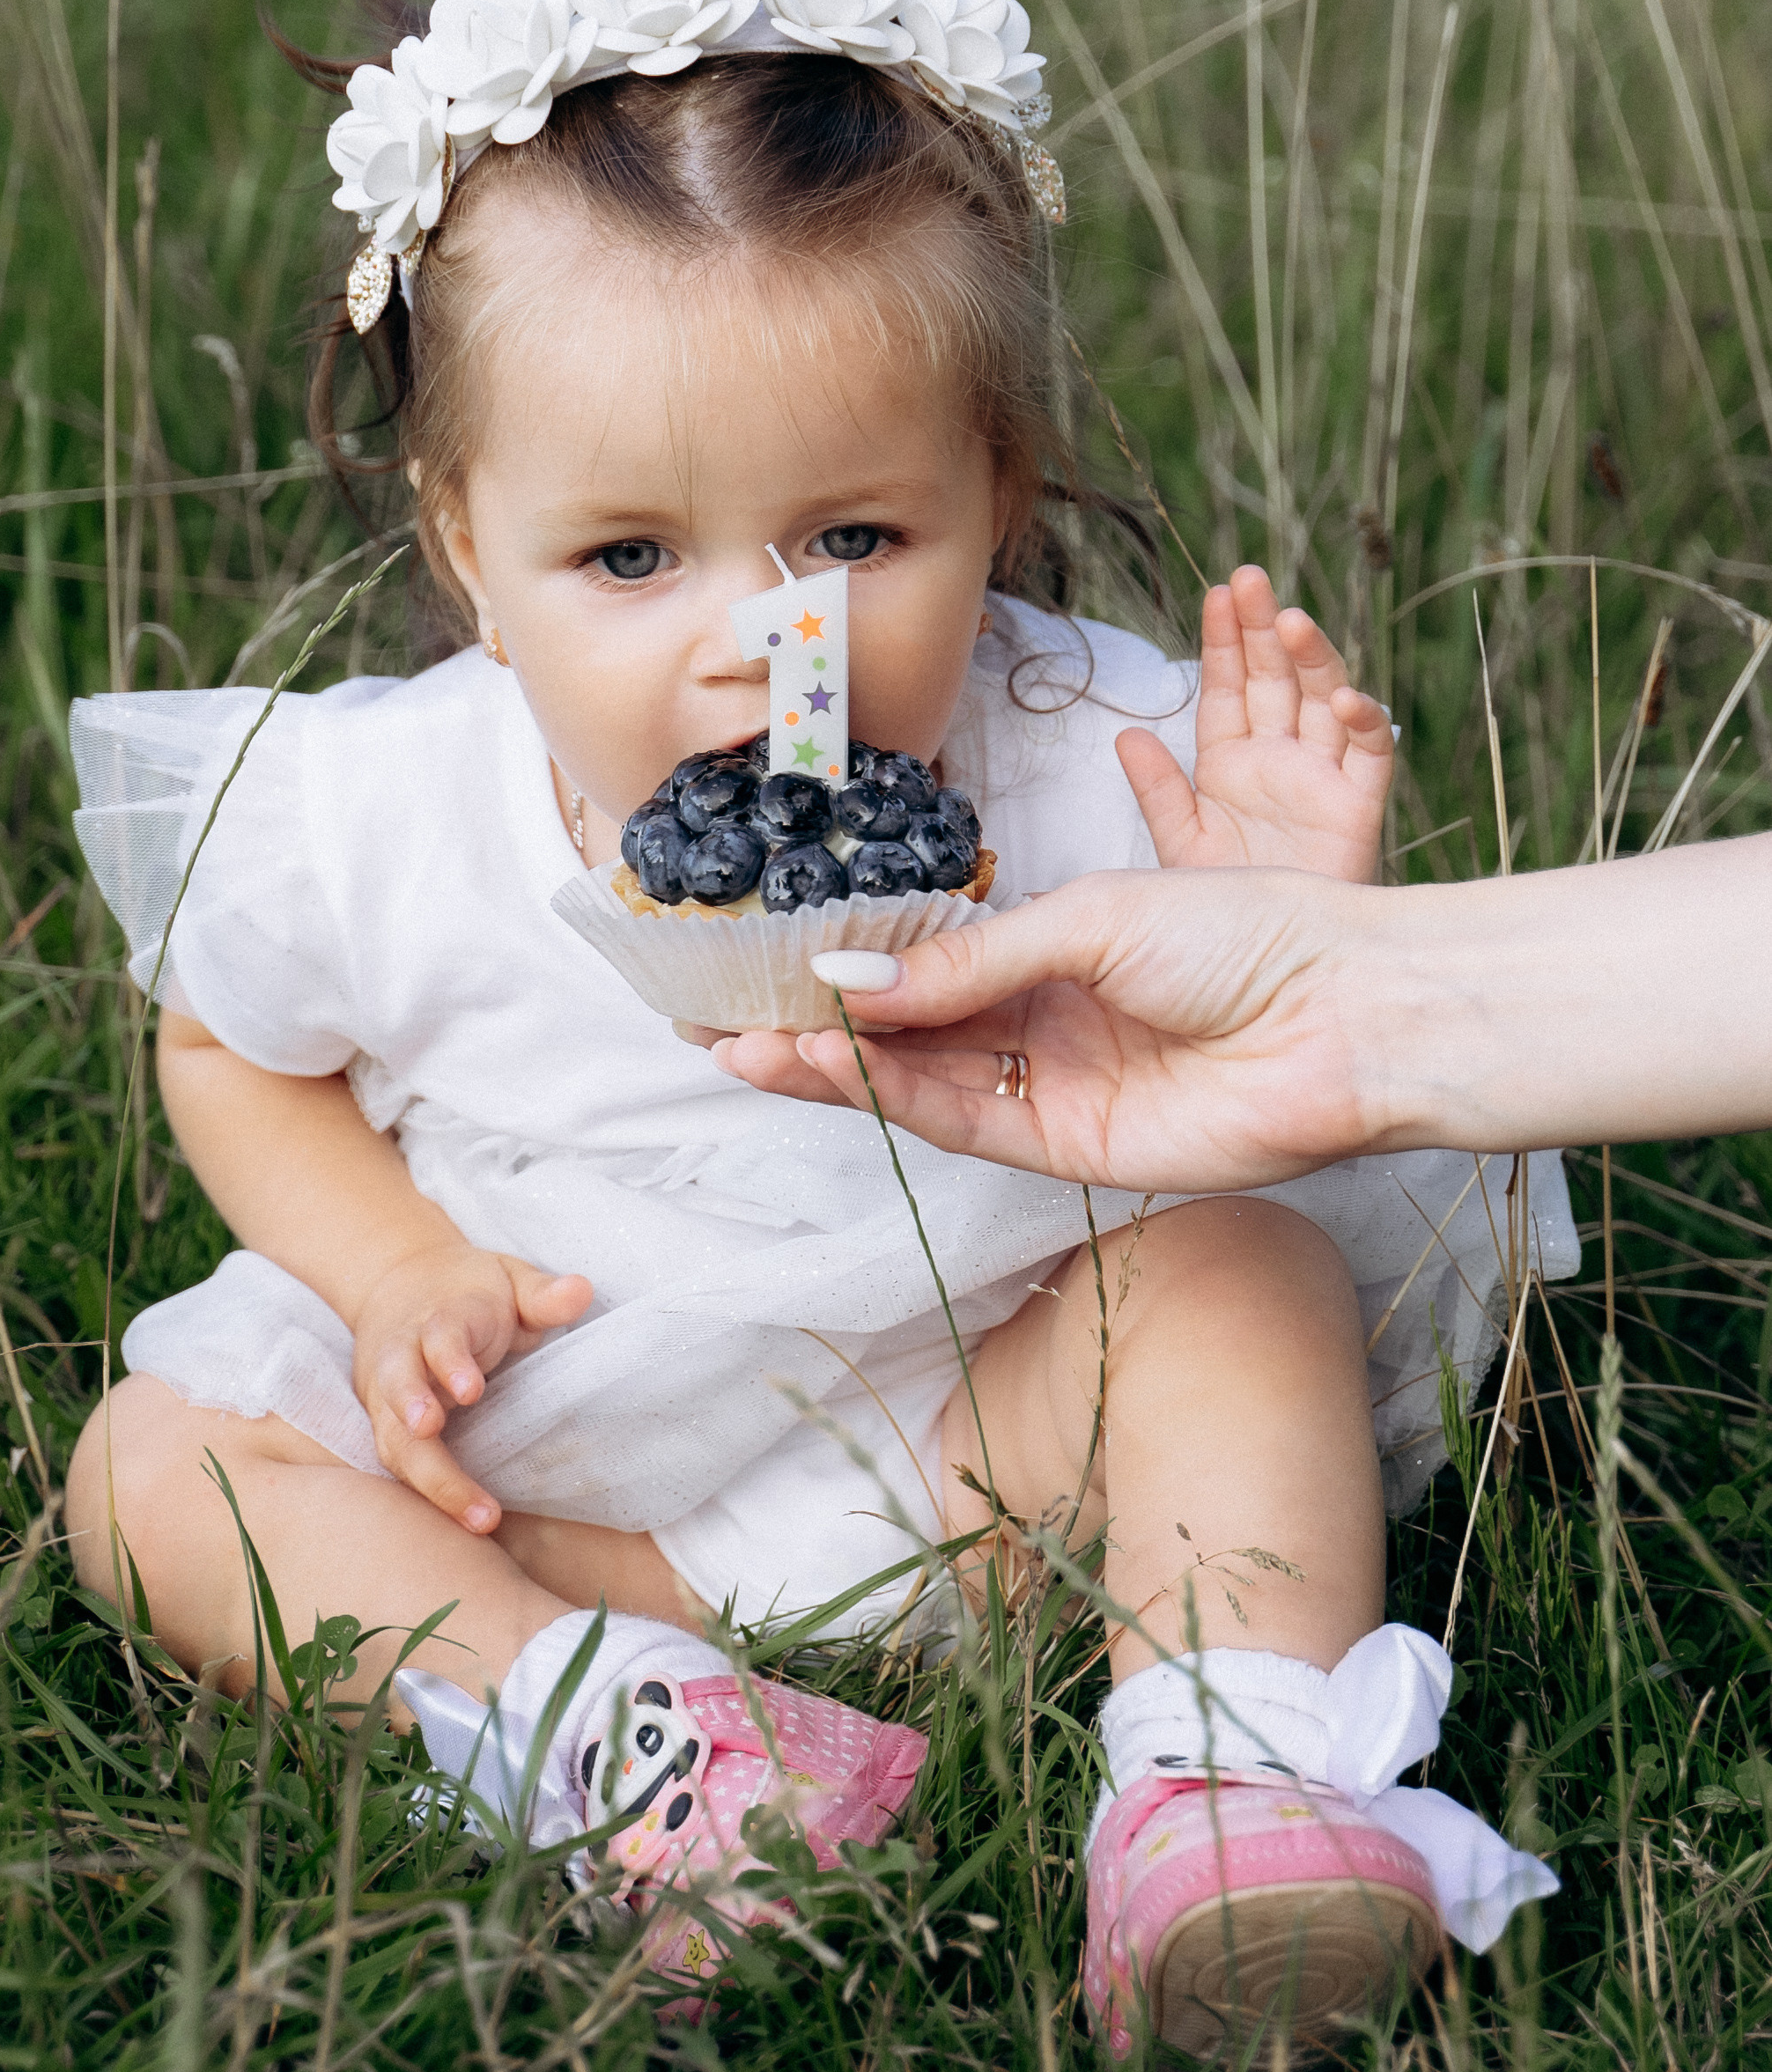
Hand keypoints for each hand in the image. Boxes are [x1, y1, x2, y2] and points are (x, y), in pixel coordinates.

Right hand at [351, 1242, 591, 1532]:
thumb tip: (581, 1290)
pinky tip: (463, 1523)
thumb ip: (541, 1294)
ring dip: (426, 1477)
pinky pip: (397, 1462)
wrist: (396, 1280)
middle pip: (400, 1390)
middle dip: (418, 1423)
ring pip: (392, 1438)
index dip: (451, 1362)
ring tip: (473, 1515)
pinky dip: (423, 1493)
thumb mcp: (509, 1279)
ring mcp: (386, 1393)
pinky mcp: (384, 1423)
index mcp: (440, 1318)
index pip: (439, 1337)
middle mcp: (403, 1356)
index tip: (471, 1390)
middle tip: (450, 1465)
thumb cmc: (468, 1291)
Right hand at [711, 868, 1378, 1189]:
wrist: (1346, 1009)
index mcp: (1058, 953)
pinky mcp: (1076, 1152)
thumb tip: (847, 977)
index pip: (929, 968)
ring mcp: (1058, 1091)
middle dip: (819, 1030)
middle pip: (910, 1036)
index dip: (847, 970)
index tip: (765, 961)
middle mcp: (1049, 1026)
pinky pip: (967, 1125)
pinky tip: (835, 1065)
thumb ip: (964, 957)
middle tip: (725, 1023)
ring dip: (836, 1070)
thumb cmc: (1243, 934)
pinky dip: (896, 1099)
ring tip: (754, 1047)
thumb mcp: (1086, 918)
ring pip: (923, 1085)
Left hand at [1119, 567, 1392, 882]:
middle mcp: (1279, 759)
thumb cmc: (1225, 912)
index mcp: (1231, 762)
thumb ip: (1158, 791)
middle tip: (1249, 580)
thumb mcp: (1181, 846)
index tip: (1217, 594)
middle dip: (1262, 628)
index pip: (1227, 687)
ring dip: (1310, 659)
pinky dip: (1361, 722)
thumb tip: (1125, 733)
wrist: (1272, 971)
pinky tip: (1341, 699)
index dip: (1224, 641)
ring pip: (1321, 700)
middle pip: (1274, 679)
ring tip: (1289, 621)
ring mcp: (1321, 778)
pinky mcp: (1359, 806)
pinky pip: (1369, 754)